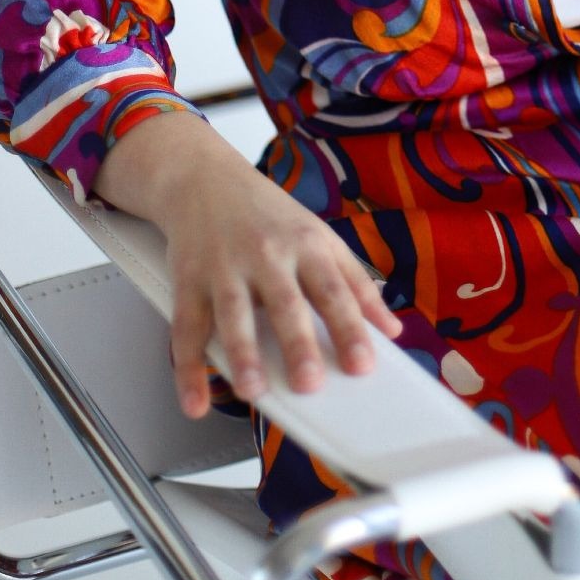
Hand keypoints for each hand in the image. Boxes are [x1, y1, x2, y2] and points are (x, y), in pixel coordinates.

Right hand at [93, 114, 402, 418]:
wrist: (205, 178)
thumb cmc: (268, 215)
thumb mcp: (320, 237)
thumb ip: (356, 283)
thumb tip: (392, 330)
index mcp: (307, 245)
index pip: (334, 291)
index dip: (350, 329)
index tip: (363, 365)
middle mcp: (267, 255)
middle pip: (285, 303)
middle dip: (297, 343)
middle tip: (309, 383)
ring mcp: (225, 267)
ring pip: (233, 314)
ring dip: (242, 354)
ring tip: (253, 390)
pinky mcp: (188, 280)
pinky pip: (187, 328)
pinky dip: (188, 369)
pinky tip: (195, 400)